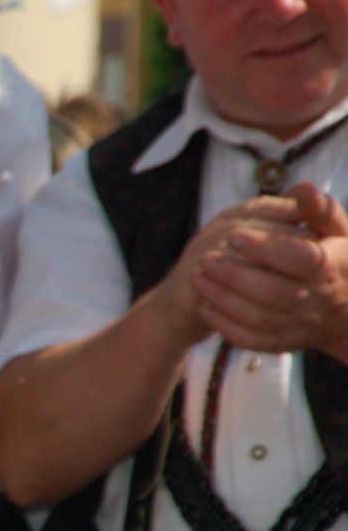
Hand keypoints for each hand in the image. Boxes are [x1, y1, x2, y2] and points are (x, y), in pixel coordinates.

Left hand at [188, 183, 347, 355]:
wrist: (347, 309)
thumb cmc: (335, 257)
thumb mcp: (335, 230)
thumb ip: (317, 208)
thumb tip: (302, 187)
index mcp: (329, 267)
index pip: (299, 258)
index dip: (266, 248)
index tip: (235, 235)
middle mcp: (316, 300)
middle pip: (273, 292)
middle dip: (235, 275)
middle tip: (205, 259)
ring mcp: (299, 325)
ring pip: (258, 317)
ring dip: (223, 299)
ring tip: (198, 278)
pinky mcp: (284, 343)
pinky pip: (252, 339)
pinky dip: (226, 326)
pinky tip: (205, 307)